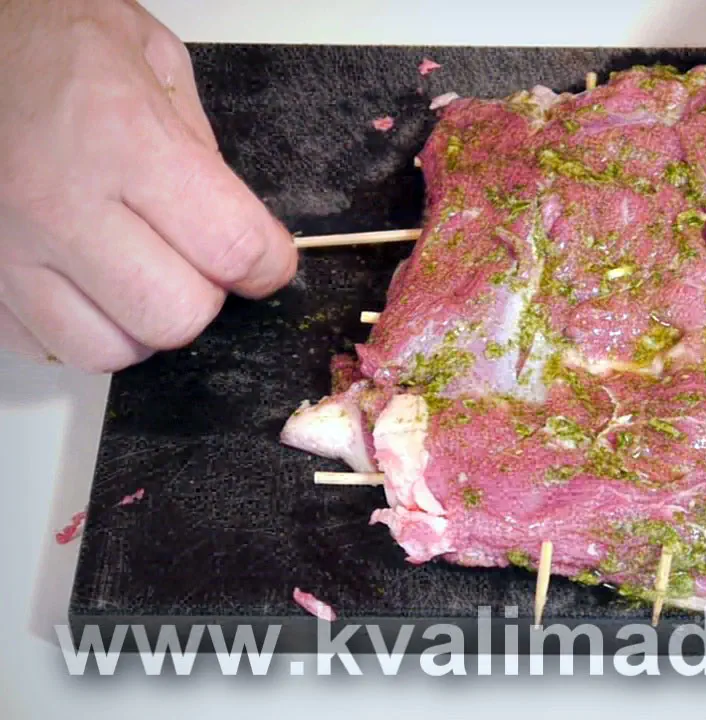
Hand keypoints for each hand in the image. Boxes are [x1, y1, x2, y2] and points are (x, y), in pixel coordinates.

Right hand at [0, 0, 295, 371]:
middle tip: (195, 264)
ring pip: (108, 350)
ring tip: (136, 276)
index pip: (231, 247)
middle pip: (174, 316)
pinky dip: (77, 326)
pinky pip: (45, 345)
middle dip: (203, 297)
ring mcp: (6, 249)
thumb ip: (200, 149)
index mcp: (122, 138)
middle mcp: (59, 202)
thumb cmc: (47, 36)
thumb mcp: (150, 58)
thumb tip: (236, 224)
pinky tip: (82, 281)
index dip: (267, 265)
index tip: (266, 261)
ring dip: (140, 324)